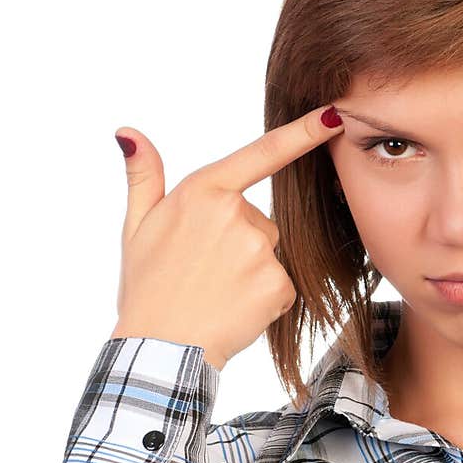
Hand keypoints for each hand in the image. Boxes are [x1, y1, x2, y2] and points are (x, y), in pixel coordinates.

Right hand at [110, 105, 344, 369]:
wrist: (160, 348)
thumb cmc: (147, 288)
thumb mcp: (136, 227)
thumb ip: (144, 176)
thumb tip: (128, 133)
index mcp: (202, 192)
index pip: (261, 153)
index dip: (303, 132)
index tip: (335, 114)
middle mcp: (234, 213)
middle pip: (259, 222)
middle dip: (239, 244)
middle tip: (204, 272)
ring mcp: (258, 249)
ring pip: (270, 254)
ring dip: (251, 272)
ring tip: (216, 292)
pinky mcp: (276, 283)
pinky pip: (280, 285)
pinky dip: (264, 299)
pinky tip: (234, 309)